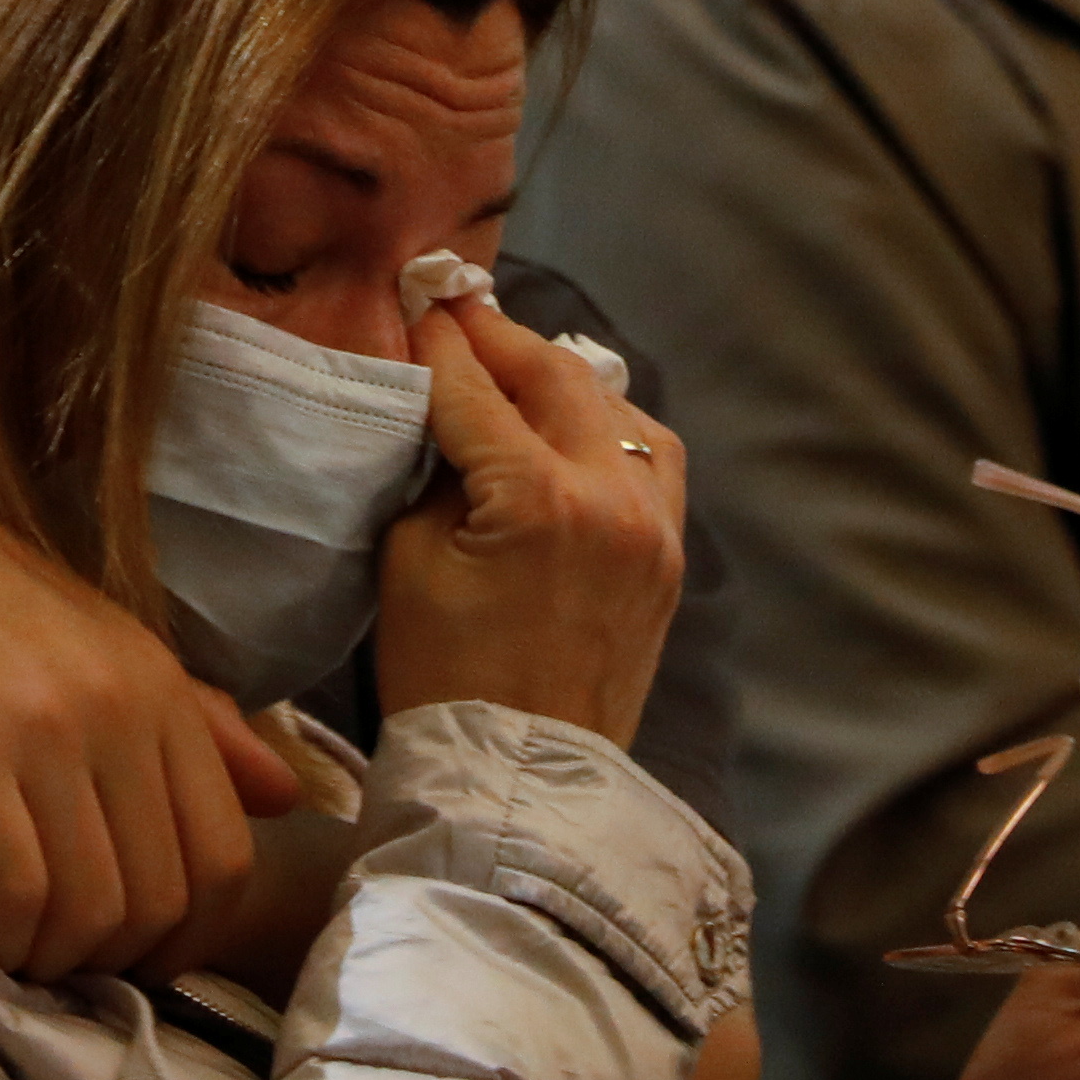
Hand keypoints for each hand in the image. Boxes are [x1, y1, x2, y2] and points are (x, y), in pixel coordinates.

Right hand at [0, 477, 305, 974]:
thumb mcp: (106, 653)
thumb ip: (199, 728)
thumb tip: (287, 796)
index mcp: (163, 692)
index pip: (224, 860)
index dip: (188, 938)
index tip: (135, 963)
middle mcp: (118, 708)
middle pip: (160, 897)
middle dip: (116, 960)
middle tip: (67, 971)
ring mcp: (43, 725)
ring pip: (91, 906)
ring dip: (56, 959)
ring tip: (22, 958)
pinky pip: (13, 886)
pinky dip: (4, 938)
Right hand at [369, 281, 686, 741]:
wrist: (521, 775)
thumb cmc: (443, 675)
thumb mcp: (409, 560)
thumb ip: (434, 469)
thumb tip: (447, 409)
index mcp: (539, 500)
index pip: (476, 391)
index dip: (439, 343)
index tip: (416, 305)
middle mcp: (613, 498)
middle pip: (557, 378)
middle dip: (502, 342)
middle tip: (458, 315)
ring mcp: (655, 526)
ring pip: (616, 408)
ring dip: (561, 380)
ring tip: (513, 370)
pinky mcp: (671, 554)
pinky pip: (650, 458)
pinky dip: (609, 428)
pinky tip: (573, 427)